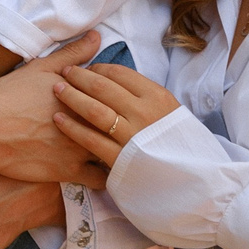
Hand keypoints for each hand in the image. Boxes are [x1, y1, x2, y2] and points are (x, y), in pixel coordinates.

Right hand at [0, 34, 109, 184]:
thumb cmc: (9, 96)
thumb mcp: (41, 69)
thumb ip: (72, 54)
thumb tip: (96, 36)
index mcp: (86, 94)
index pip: (119, 96)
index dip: (119, 101)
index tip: (114, 105)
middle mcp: (89, 120)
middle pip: (123, 124)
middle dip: (126, 127)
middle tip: (123, 129)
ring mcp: (82, 147)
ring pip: (116, 153)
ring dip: (118, 152)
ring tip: (117, 153)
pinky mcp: (71, 171)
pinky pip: (101, 179)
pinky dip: (105, 176)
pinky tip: (102, 172)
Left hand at [51, 60, 183, 166]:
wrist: (191, 180)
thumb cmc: (178, 143)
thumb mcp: (171, 111)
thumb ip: (146, 96)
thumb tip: (120, 80)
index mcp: (157, 97)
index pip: (120, 73)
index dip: (98, 67)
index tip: (87, 68)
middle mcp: (143, 113)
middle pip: (103, 87)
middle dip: (80, 76)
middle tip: (66, 73)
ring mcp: (131, 136)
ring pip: (94, 109)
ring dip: (72, 96)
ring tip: (57, 89)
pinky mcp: (120, 158)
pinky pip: (91, 139)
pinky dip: (72, 127)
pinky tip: (58, 119)